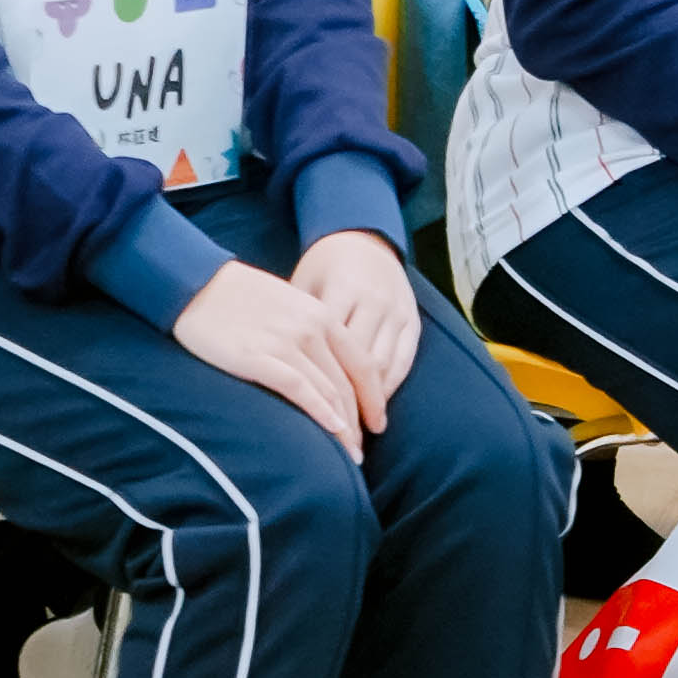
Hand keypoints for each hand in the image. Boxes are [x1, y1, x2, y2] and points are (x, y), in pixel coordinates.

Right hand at [172, 261, 376, 451]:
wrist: (196, 284)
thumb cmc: (241, 298)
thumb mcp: (289, 306)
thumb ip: (313, 332)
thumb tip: (327, 369)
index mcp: (323, 315)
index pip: (362, 364)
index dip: (375, 397)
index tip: (378, 423)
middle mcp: (312, 328)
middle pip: (347, 384)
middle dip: (359, 422)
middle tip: (360, 453)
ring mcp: (286, 342)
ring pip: (328, 391)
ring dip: (343, 427)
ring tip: (348, 455)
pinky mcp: (259, 357)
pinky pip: (299, 389)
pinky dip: (319, 412)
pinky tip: (331, 430)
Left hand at [293, 227, 423, 427]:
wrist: (362, 239)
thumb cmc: (322, 268)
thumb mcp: (302, 285)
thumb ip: (293, 322)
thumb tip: (266, 364)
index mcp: (342, 289)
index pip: (329, 349)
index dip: (320, 386)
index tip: (308, 416)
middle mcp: (372, 300)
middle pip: (358, 363)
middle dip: (346, 404)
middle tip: (333, 438)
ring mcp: (395, 310)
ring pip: (382, 366)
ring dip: (369, 402)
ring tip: (354, 433)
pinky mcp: (411, 318)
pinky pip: (403, 360)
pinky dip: (390, 386)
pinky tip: (376, 407)